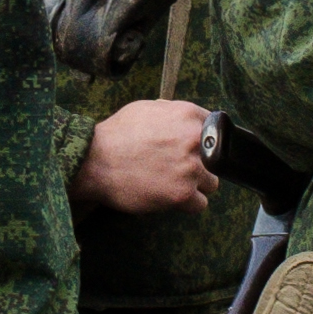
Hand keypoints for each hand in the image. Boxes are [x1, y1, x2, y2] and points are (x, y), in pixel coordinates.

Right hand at [74, 99, 218, 214]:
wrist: (94, 161)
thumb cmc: (116, 135)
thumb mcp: (146, 109)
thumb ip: (173, 113)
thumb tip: (188, 119)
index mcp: (187, 115)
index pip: (217, 129)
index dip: (206, 142)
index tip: (197, 150)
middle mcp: (194, 139)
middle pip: (218, 158)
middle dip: (201, 164)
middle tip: (179, 169)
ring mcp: (190, 168)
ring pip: (212, 183)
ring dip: (196, 185)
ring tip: (172, 184)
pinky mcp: (182, 193)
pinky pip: (200, 204)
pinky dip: (186, 204)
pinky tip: (169, 197)